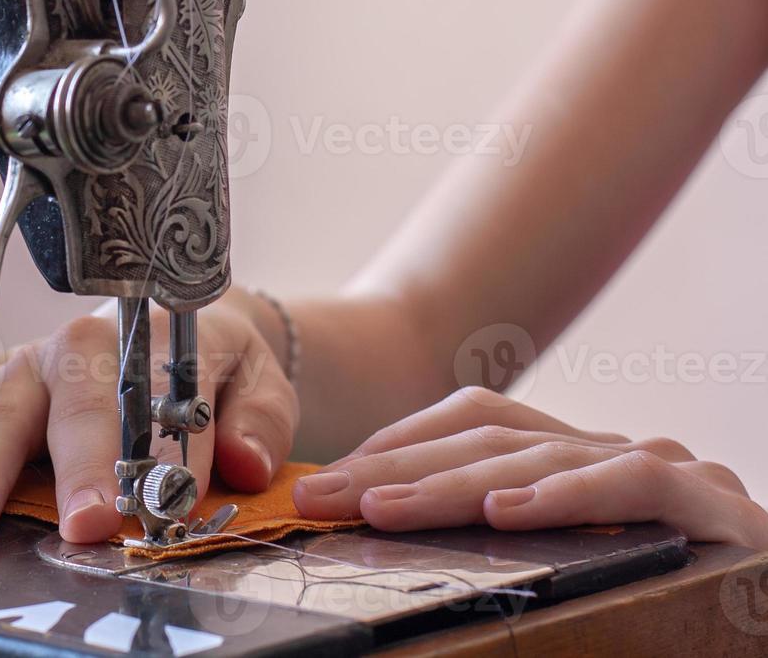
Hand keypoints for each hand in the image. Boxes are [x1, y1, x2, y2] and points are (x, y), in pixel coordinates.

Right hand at [0, 290, 297, 542]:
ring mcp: (22, 371)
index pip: (140, 398)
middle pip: (62, 405)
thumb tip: (247, 464)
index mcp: (143, 340)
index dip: (133, 456)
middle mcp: (73, 350)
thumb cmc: (211, 366)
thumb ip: (257, 419)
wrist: (174, 331)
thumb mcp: (256, 380)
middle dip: (64, 469)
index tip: (128, 511)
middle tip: (70, 525)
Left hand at [293, 387, 767, 547]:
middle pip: (487, 439)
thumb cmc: (682, 608)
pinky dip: (565, 494)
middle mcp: (615, 455)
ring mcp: (669, 474)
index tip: (329, 481)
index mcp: (577, 465)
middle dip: (393, 465)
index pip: (475, 427)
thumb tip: (396, 543)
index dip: (397, 446)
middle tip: (319, 495)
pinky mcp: (716, 510)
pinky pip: (634, 485)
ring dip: (448, 482)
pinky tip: (506, 511)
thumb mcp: (575, 567)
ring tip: (379, 508)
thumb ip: (505, 549)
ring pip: (541, 456)